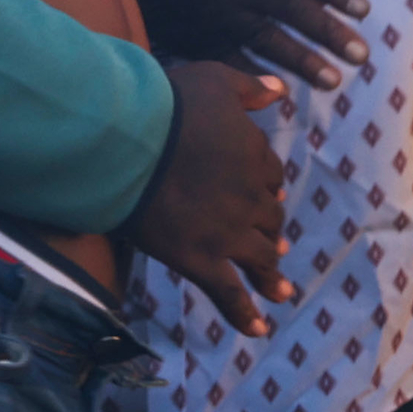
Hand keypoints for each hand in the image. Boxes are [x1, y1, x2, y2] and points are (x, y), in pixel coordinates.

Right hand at [119, 60, 294, 335]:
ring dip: (270, 273)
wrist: (131, 142)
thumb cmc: (168, 104)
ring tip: (281, 289)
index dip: (267, 187)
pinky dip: (245, 313)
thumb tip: (279, 91)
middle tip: (275, 244)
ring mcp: (226, 232)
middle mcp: (249, 199)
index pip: (269, 177)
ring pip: (258, 257)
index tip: (268, 196)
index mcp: (254, 157)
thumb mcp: (217, 80)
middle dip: (271, 230)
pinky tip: (259, 330)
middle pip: (267, 219)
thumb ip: (249, 88)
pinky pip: (228, 292)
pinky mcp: (198, 258)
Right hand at [137, 0, 371, 89]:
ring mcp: (218, 9)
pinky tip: (282, 93)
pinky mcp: (198, 36)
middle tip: (361, 55)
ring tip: (333, 81)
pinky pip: (232, 61)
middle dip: (330, 32)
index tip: (364, 11)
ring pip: (267, 37)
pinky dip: (256, 77)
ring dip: (303, 61)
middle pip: (293, 7)